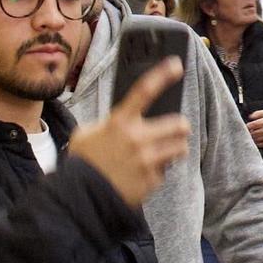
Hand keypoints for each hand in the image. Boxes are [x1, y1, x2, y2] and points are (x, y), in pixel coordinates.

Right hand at [71, 56, 189, 207]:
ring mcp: (147, 160)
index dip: (162, 75)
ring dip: (175, 148)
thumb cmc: (83, 163)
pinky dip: (159, 172)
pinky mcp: (152, 180)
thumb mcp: (87, 134)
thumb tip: (124, 120)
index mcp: (119, 122)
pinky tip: (143, 174)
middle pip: (179, 124)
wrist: (81, 197)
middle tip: (174, 130)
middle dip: (180, 127)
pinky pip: (166, 171)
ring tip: (162, 152)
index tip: (176, 64)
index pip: (144, 91)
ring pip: (180, 147)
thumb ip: (108, 124)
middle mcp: (137, 139)